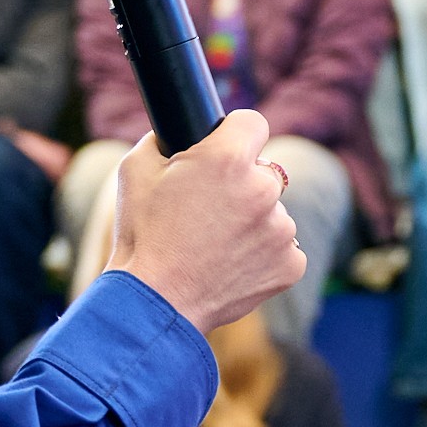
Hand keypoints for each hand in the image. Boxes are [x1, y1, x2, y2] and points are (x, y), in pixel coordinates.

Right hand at [105, 108, 308, 331]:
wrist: (154, 303)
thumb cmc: (141, 234)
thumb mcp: (135, 169)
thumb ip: (164, 140)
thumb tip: (176, 129)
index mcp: (228, 158)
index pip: (252, 123)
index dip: (234, 135)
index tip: (224, 149)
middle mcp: (264, 189)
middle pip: (264, 172)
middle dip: (242, 184)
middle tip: (209, 210)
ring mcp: (281, 229)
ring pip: (273, 213)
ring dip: (253, 222)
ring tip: (214, 245)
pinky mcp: (291, 265)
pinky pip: (283, 249)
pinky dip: (263, 255)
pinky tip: (231, 265)